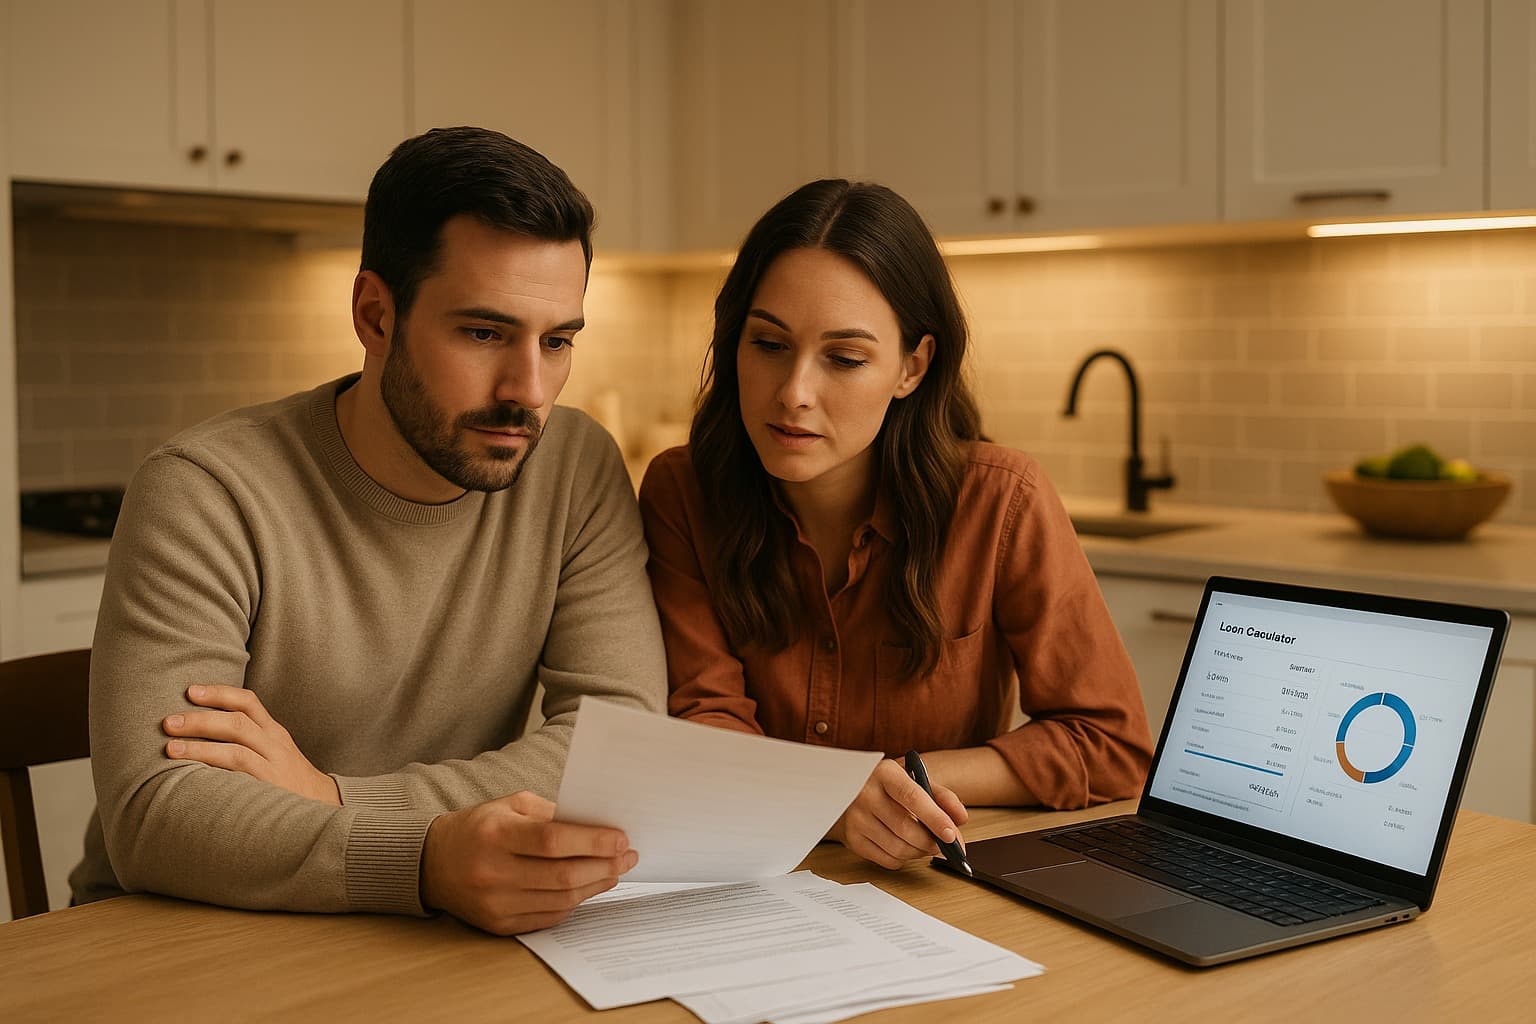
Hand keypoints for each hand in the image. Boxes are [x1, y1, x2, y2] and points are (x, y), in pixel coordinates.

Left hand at [162, 684, 339, 804]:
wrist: (326, 809)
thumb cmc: (289, 784)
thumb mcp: (276, 754)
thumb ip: (248, 742)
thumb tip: (201, 733)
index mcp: (274, 733)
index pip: (248, 702)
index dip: (219, 693)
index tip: (190, 690)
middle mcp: (275, 745)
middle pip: (237, 722)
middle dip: (200, 719)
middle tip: (168, 722)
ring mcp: (274, 766)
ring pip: (236, 747)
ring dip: (200, 746)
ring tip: (170, 748)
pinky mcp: (271, 788)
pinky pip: (240, 773)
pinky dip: (214, 769)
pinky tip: (191, 775)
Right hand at [421, 791, 638, 934]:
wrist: (434, 863)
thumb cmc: (480, 827)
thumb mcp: (511, 805)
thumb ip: (552, 814)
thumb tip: (597, 827)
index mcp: (495, 834)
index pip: (552, 841)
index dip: (592, 840)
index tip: (621, 838)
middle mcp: (492, 872)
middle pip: (561, 875)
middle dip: (604, 865)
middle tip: (629, 856)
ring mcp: (495, 904)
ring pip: (560, 899)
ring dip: (596, 885)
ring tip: (616, 870)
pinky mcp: (499, 925)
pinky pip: (549, 917)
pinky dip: (575, 901)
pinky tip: (590, 886)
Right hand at [827, 758, 968, 869]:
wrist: (850, 790)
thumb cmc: (890, 786)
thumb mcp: (914, 780)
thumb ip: (942, 796)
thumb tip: (961, 819)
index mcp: (884, 773)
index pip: (912, 797)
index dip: (934, 818)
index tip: (951, 835)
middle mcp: (865, 794)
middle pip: (906, 829)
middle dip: (931, 842)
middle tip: (945, 845)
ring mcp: (856, 818)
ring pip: (899, 849)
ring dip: (920, 852)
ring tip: (926, 844)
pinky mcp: (852, 839)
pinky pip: (887, 861)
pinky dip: (904, 859)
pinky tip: (905, 846)